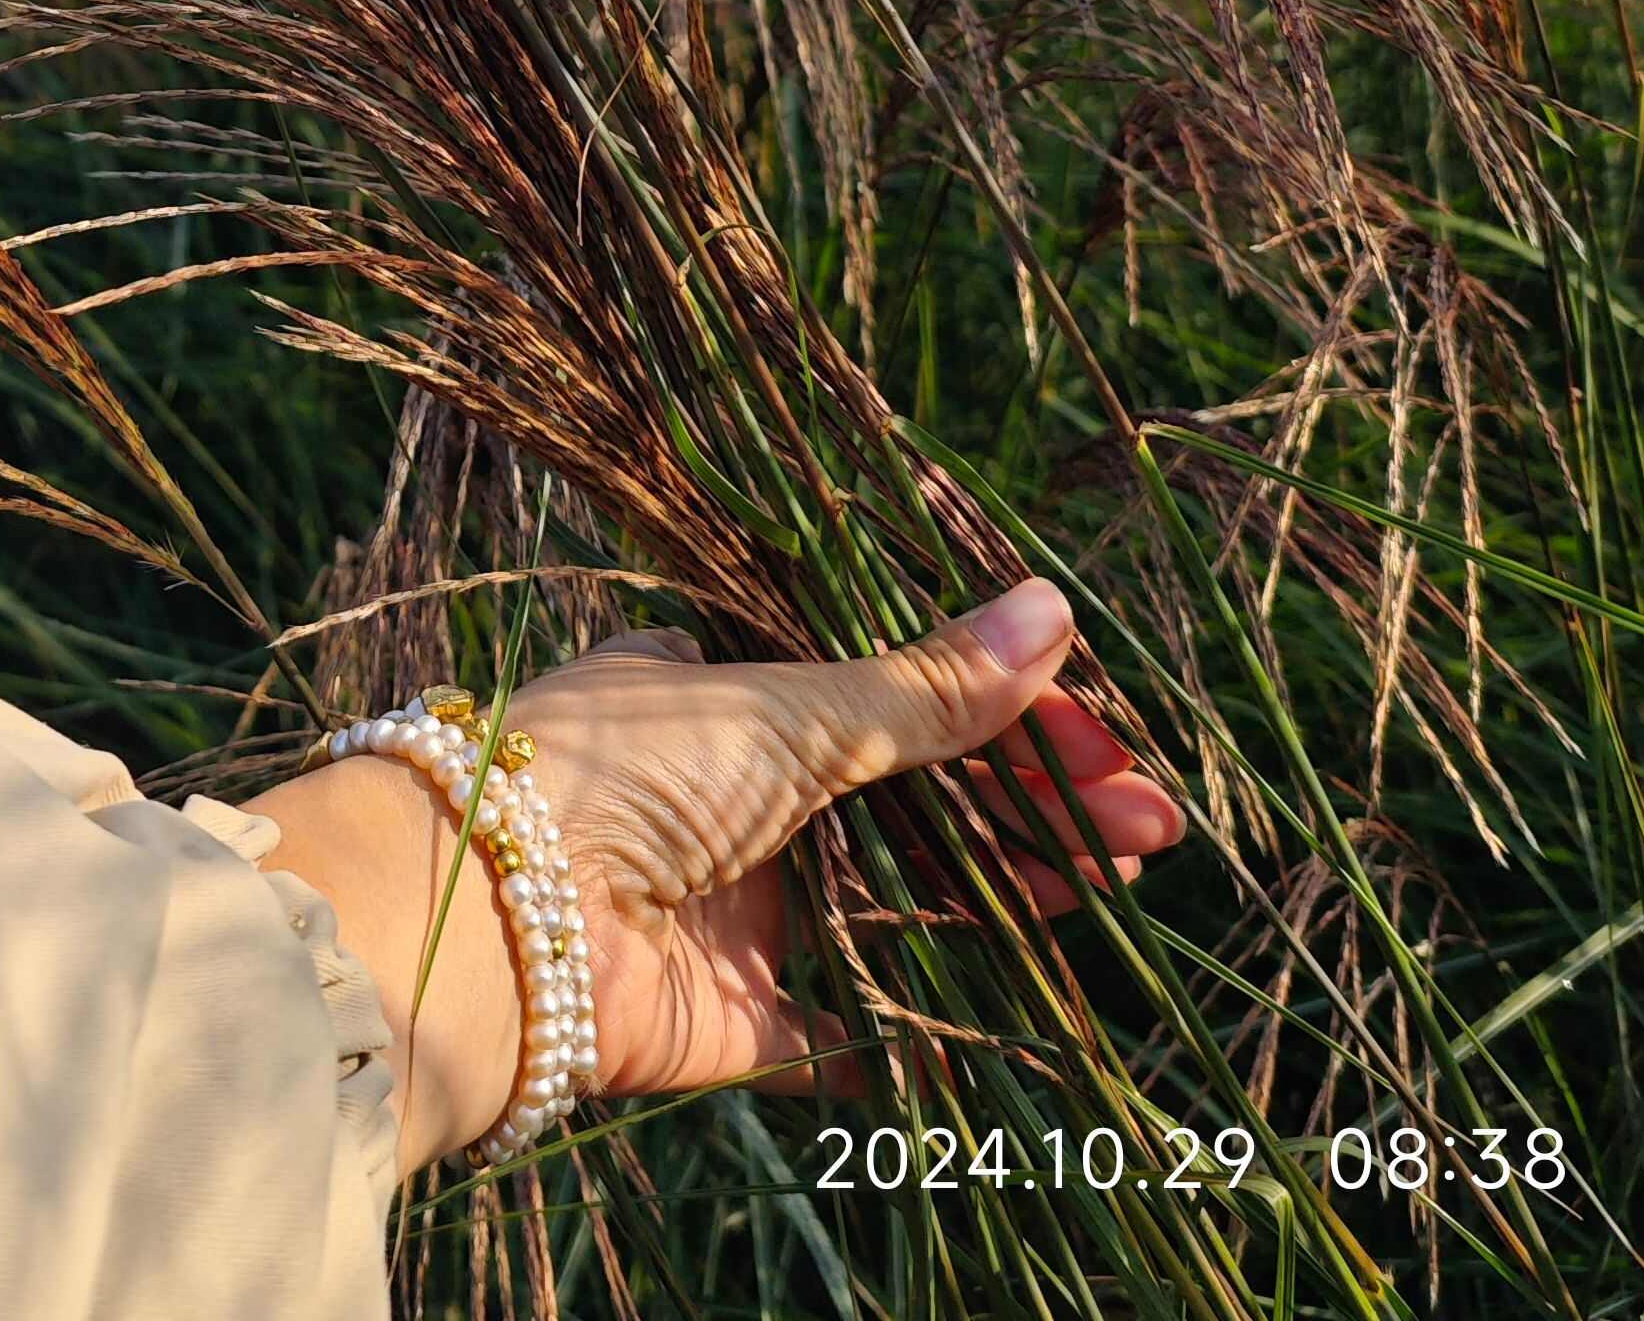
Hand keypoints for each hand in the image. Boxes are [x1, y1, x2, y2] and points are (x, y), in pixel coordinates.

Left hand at [512, 578, 1182, 1101]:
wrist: (499, 916)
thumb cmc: (626, 769)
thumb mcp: (791, 706)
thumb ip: (923, 688)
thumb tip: (1050, 613)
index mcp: (717, 694)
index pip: (881, 696)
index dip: (990, 713)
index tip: (1095, 733)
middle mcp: (721, 796)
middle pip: (902, 802)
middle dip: (1024, 805)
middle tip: (1145, 821)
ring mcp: (727, 909)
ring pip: (894, 904)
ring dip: (1004, 896)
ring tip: (1114, 884)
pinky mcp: (726, 1021)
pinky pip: (838, 1030)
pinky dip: (914, 1029)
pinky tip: (1018, 1007)